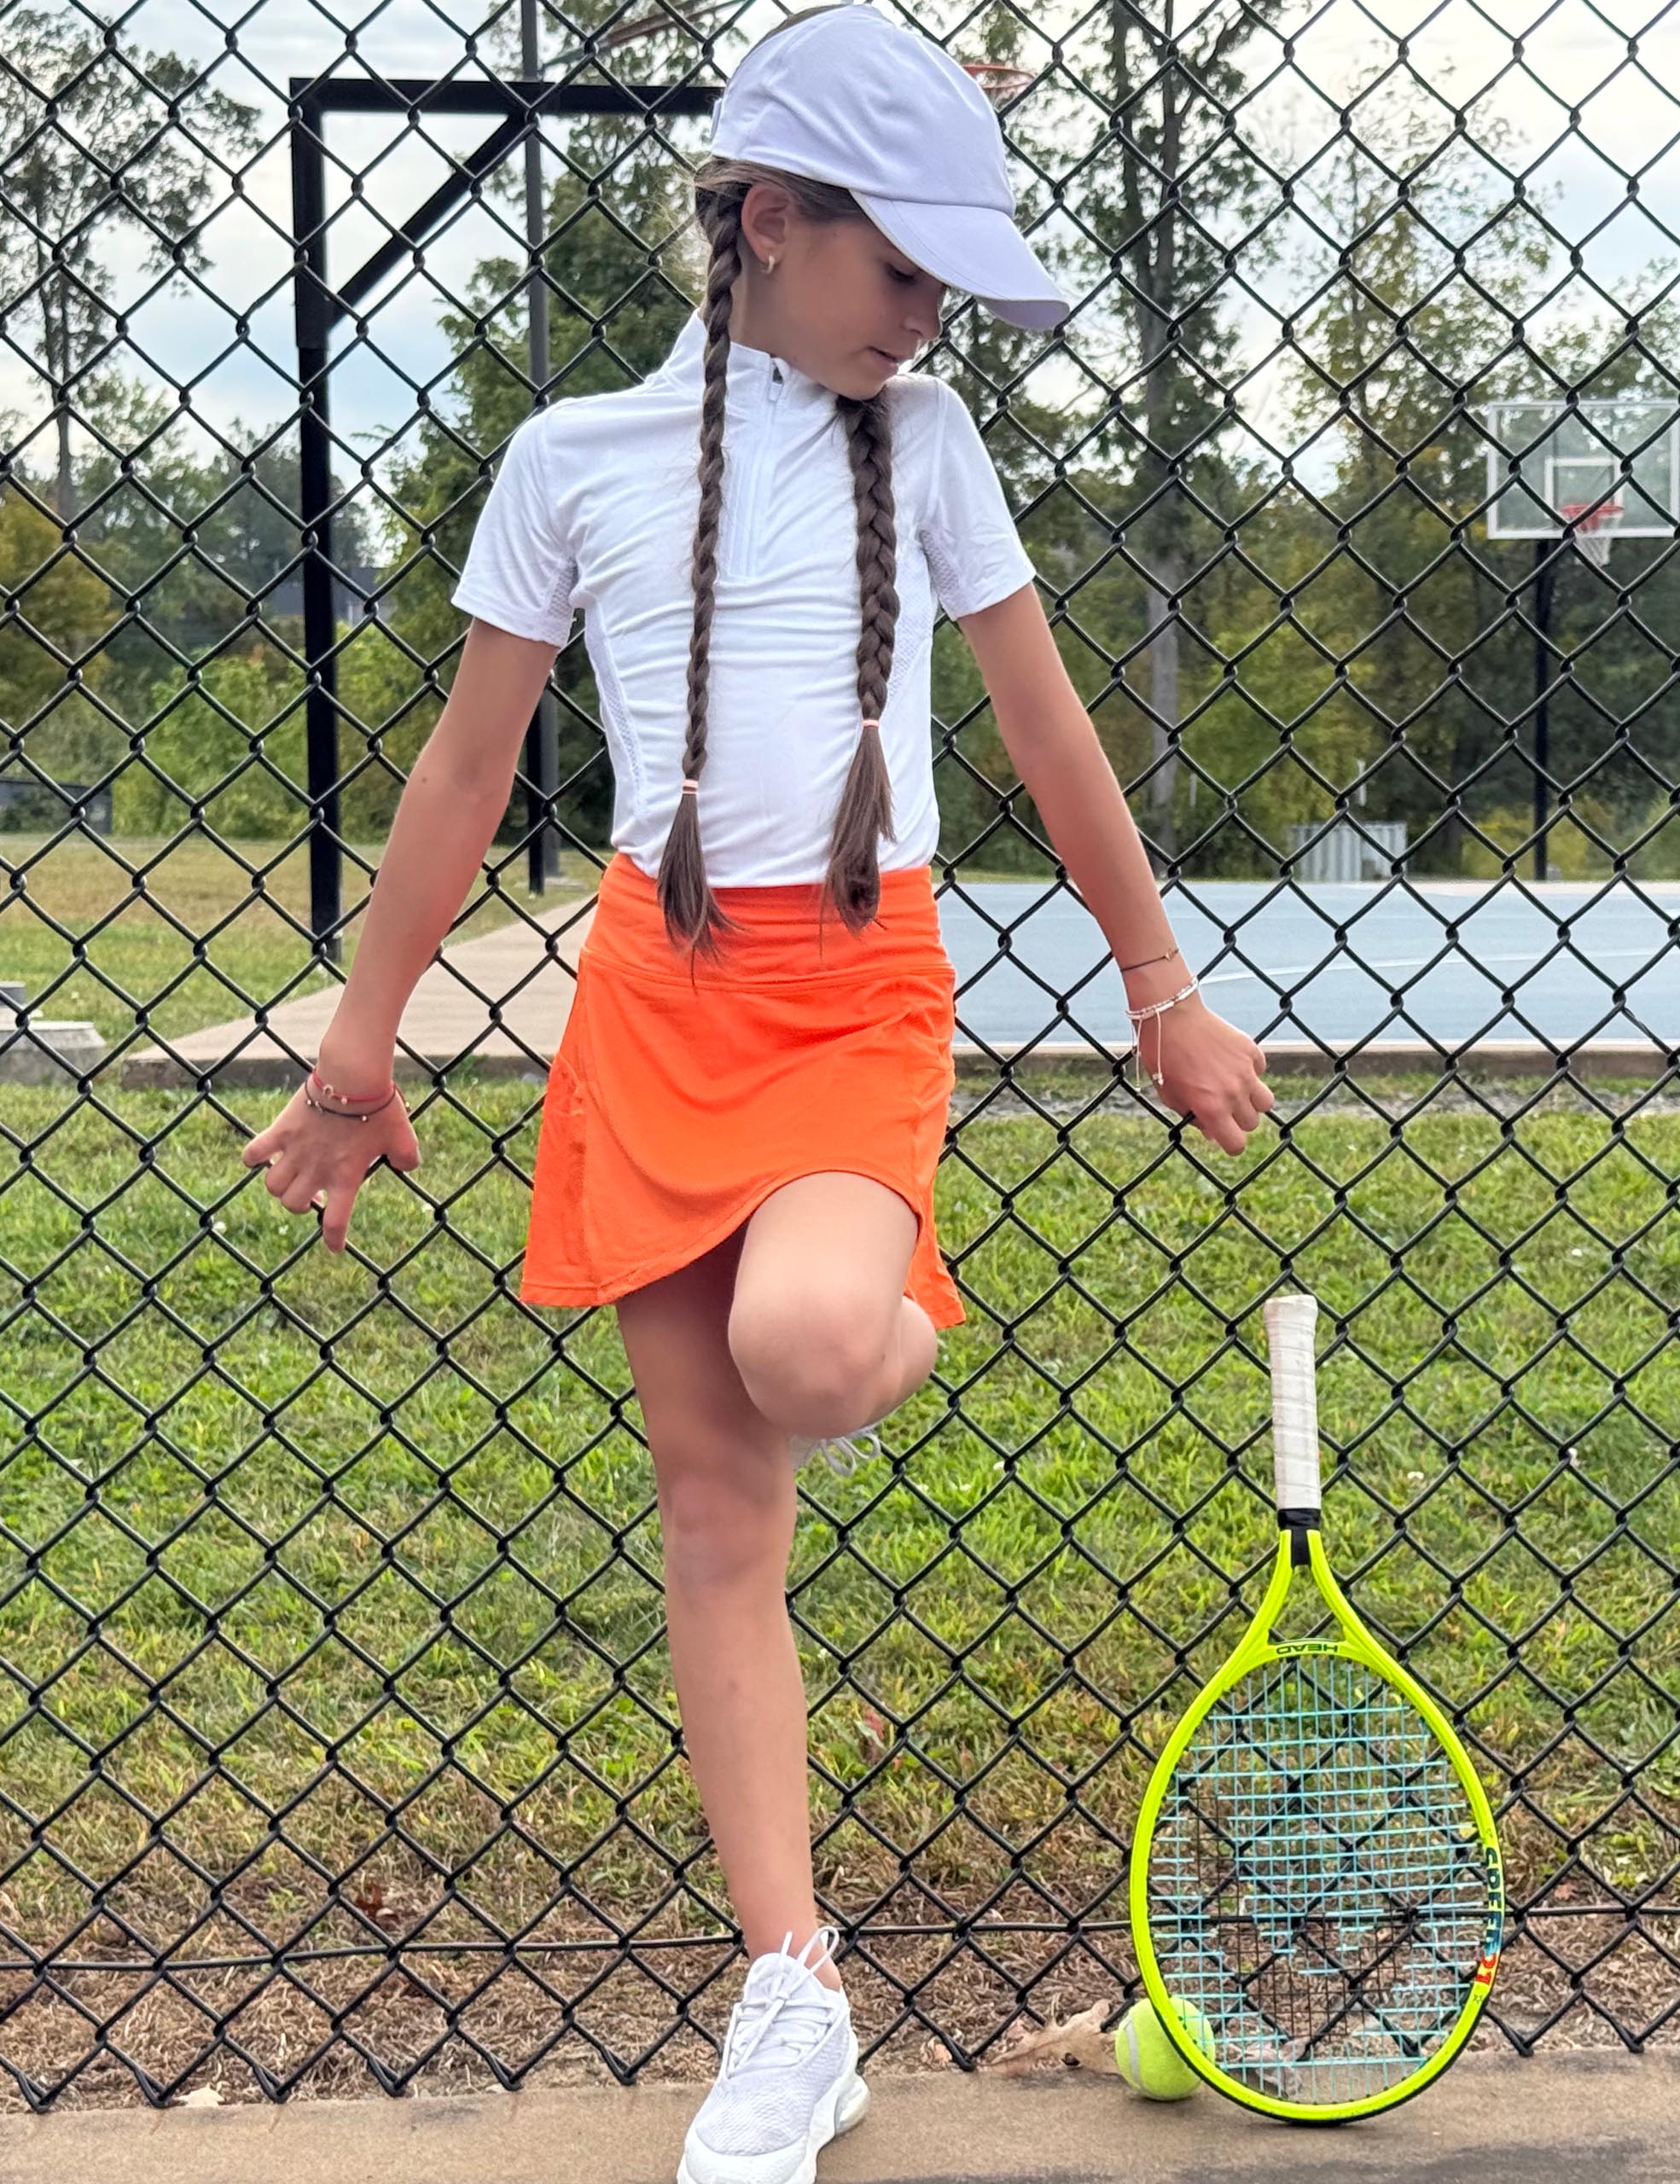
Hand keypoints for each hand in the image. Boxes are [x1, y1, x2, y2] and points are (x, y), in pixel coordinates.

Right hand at [239, 1068, 420, 1251]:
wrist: (352, 1077)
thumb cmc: (380, 1108)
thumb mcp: (403, 1138)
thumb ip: (408, 1158)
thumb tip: (409, 1167)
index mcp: (346, 1177)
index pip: (336, 1222)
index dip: (334, 1239)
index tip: (335, 1247)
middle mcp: (317, 1170)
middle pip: (293, 1204)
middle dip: (300, 1204)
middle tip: (311, 1194)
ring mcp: (296, 1151)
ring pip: (272, 1186)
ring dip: (279, 1186)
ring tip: (290, 1176)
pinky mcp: (280, 1130)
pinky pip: (252, 1153)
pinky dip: (252, 1158)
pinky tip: (260, 1156)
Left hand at [1130, 991, 1272, 1154]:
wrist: (1170, 1016)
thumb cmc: (1162, 1058)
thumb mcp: (1170, 1095)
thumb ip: (1193, 1116)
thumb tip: (1212, 1131)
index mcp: (1211, 1109)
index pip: (1236, 1145)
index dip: (1229, 1143)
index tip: (1223, 1134)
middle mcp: (1233, 1093)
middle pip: (1251, 1123)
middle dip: (1238, 1121)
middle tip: (1222, 1107)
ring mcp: (1245, 1072)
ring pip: (1265, 1102)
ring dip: (1252, 1101)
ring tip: (1234, 1090)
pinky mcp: (1251, 1051)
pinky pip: (1260, 1072)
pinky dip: (1250, 1072)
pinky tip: (1231, 1064)